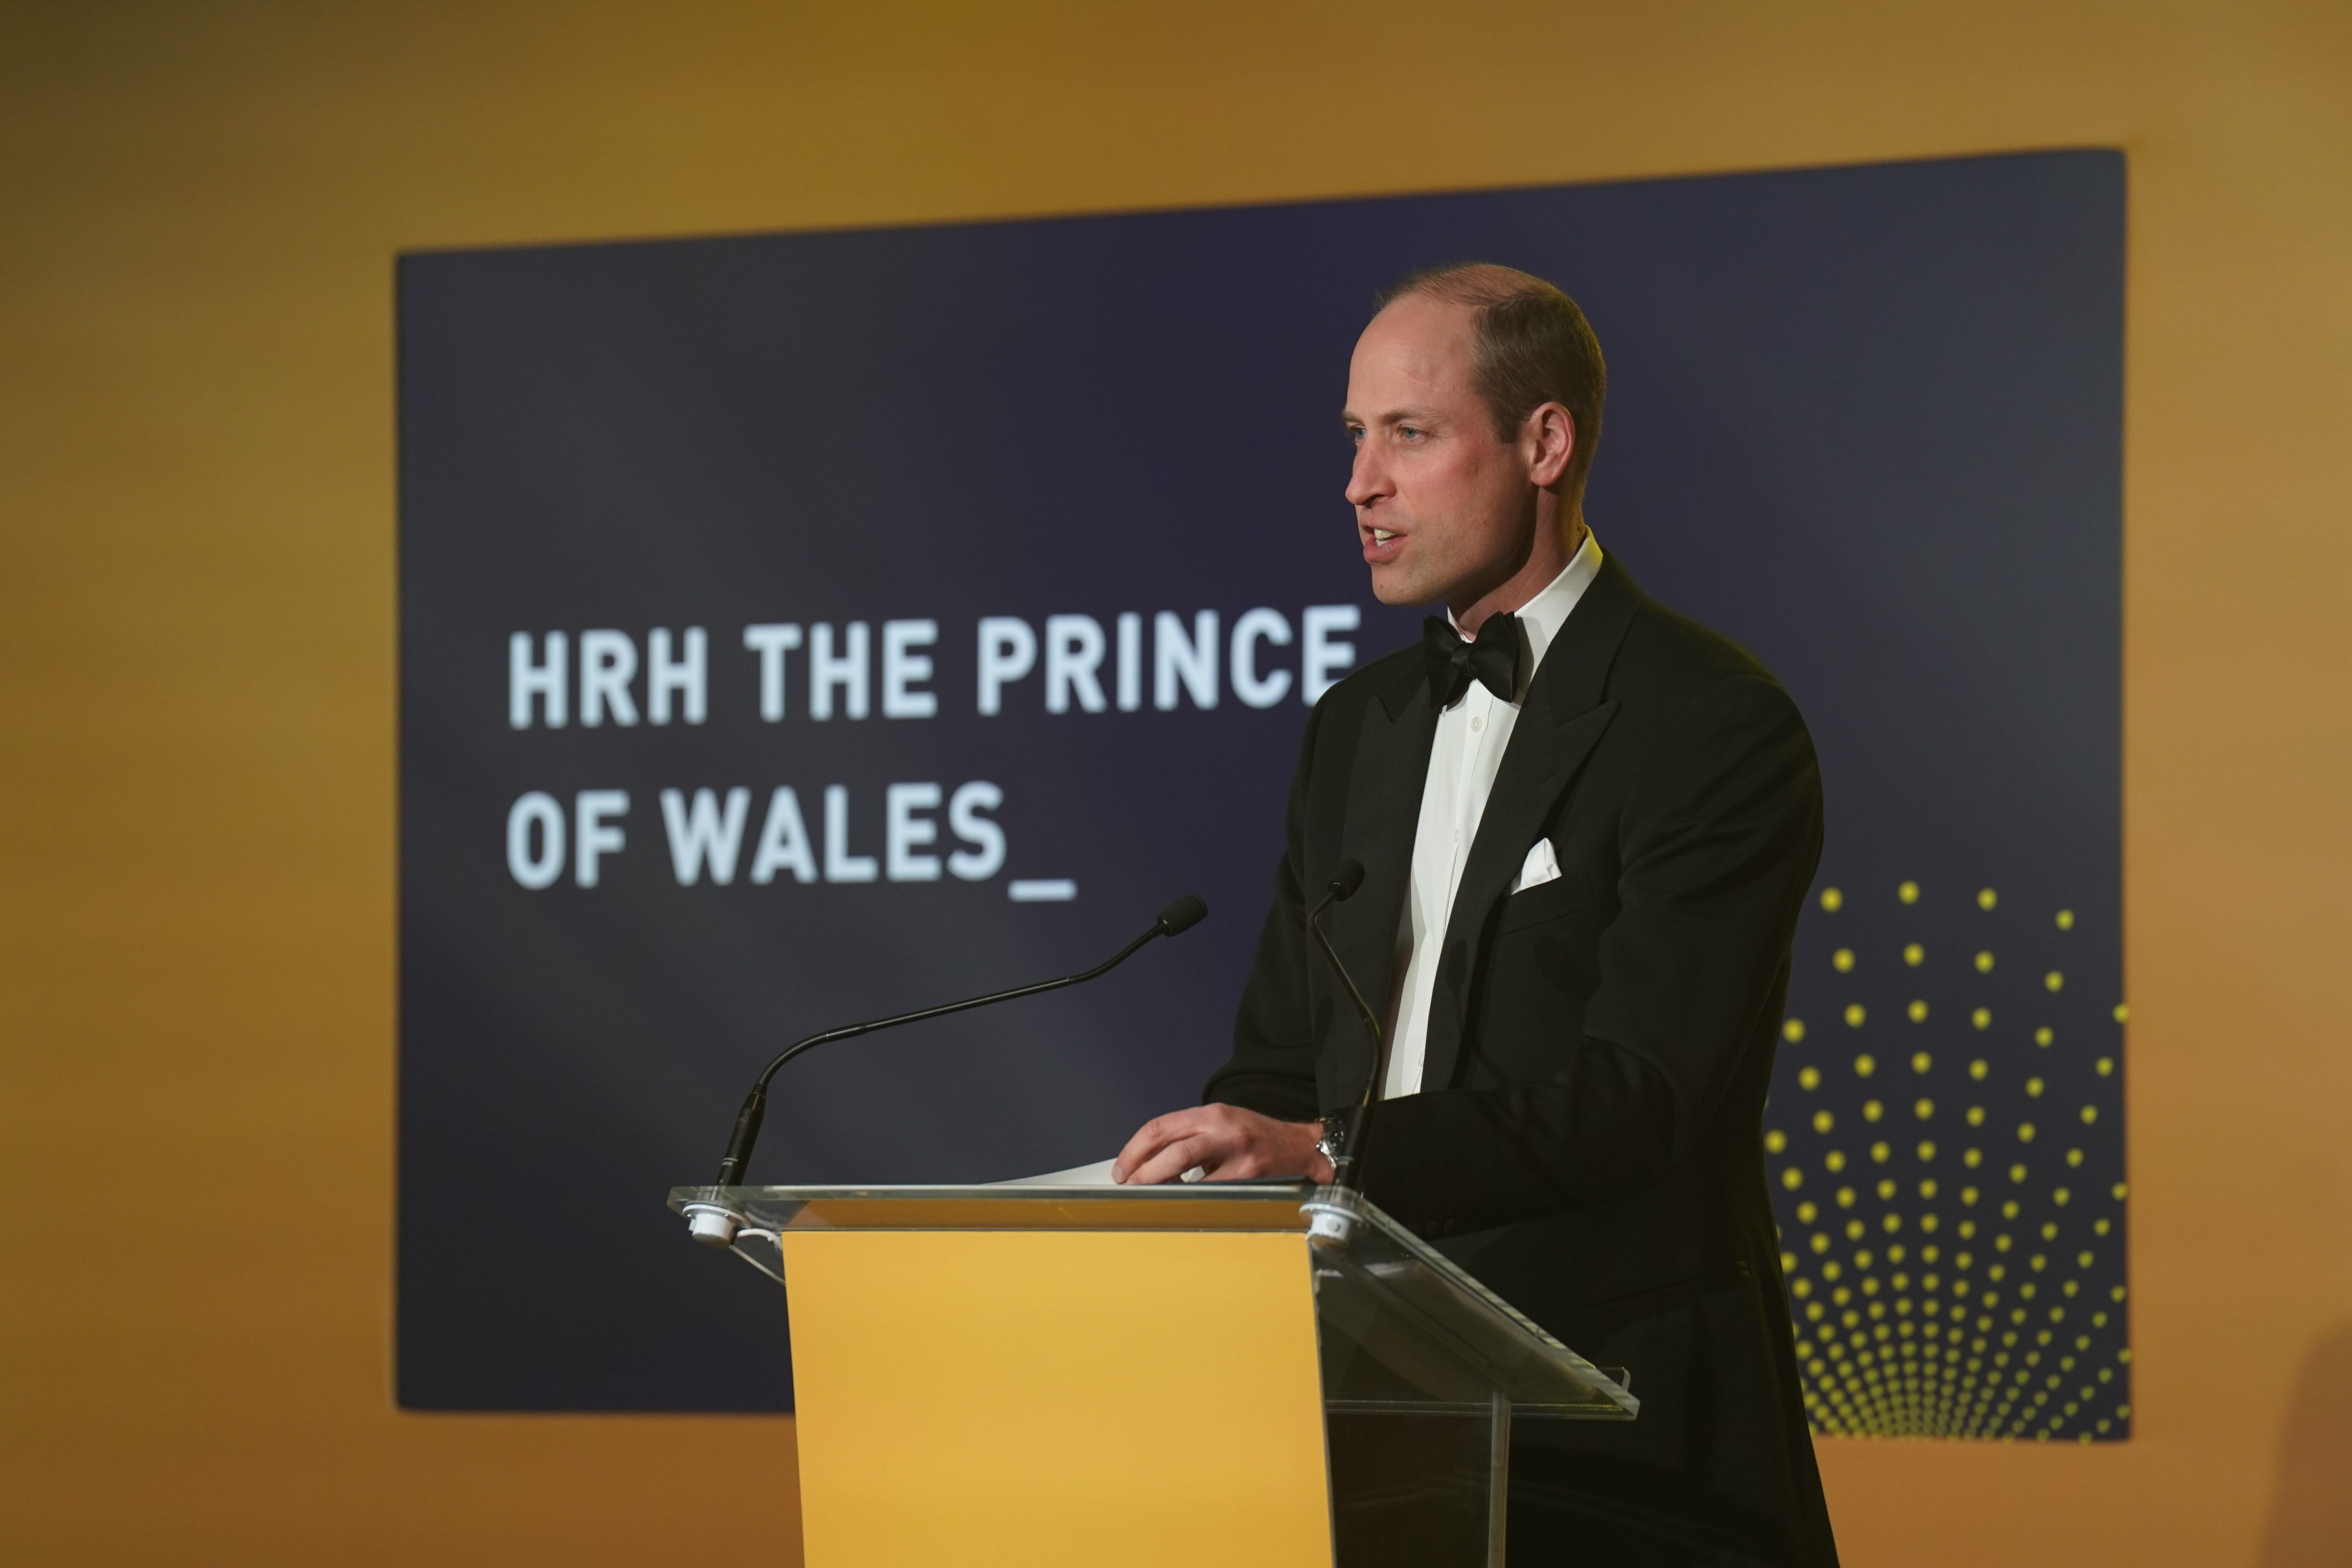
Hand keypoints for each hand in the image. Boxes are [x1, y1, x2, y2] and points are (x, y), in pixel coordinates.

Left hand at [1112, 1103, 1334, 1184]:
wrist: (1298, 1145)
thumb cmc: (1254, 1137)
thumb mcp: (1220, 1125)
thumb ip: (1189, 1137)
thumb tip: (1150, 1162)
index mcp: (1210, 1114)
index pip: (1160, 1126)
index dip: (1135, 1148)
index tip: (1123, 1167)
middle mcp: (1221, 1127)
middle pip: (1169, 1145)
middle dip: (1141, 1167)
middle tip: (1128, 1182)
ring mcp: (1235, 1150)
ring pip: (1184, 1162)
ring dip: (1158, 1179)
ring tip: (1146, 1191)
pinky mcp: (1248, 1173)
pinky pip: (1210, 1187)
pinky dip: (1190, 1195)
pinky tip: (1183, 1200)